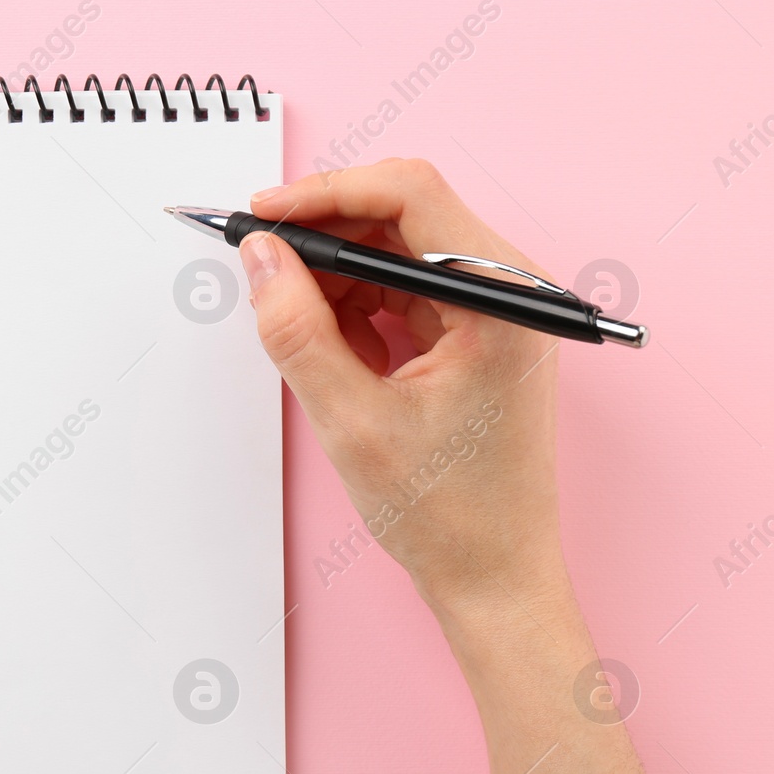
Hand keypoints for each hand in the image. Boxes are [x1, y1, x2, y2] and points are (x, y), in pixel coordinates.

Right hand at [241, 159, 564, 612]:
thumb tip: (261, 259)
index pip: (411, 196)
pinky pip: (406, 293)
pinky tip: (340, 359)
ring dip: (339, 283)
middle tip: (262, 271)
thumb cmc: (448, 515)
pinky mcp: (478, 335)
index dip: (326, 194)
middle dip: (325, 240)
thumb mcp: (350, 421)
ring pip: (398, 255)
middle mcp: (511, 293)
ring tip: (307, 341)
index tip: (264, 215)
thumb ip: (297, 331)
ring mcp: (497, 313)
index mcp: (503, 301)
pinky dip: (360, 312)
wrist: (494, 579)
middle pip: (403, 218)